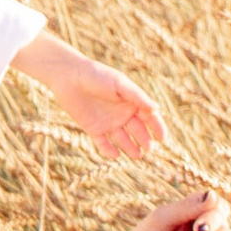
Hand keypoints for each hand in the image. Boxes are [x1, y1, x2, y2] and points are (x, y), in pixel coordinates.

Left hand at [15, 34, 169, 159]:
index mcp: (131, 101)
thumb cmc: (96, 75)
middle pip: (138, 131)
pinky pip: (104, 144)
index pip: (149, 117)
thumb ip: (137, 96)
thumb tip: (156, 109)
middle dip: (145, 141)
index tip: (162, 138)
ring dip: (131, 148)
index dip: (157, 127)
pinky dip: (110, 151)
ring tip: (137, 155)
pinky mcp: (94, 129)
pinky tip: (116, 155)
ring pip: (124, 140)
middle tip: (148, 148)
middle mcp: (122, 114)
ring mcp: (109, 122)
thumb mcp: (118, 84)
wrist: (68, 76)